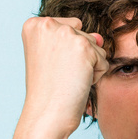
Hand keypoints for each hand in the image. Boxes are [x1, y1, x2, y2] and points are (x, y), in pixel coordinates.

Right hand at [20, 16, 108, 136]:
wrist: (46, 114)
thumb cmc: (47, 91)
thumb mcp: (54, 57)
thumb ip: (75, 39)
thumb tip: (100, 38)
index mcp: (35, 25)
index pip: (69, 27)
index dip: (65, 52)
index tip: (51, 67)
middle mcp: (48, 24)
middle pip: (83, 35)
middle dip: (78, 58)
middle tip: (59, 75)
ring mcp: (66, 34)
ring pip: (95, 47)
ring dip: (87, 67)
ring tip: (67, 79)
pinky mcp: (84, 47)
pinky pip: (102, 60)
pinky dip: (95, 76)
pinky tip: (76, 84)